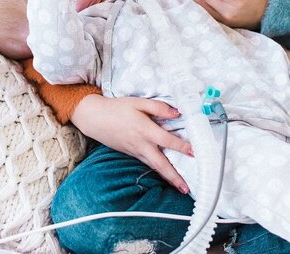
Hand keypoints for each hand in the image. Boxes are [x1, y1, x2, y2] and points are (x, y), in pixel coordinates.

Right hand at [70, 94, 192, 193]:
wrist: (95, 118)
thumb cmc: (117, 108)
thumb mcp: (138, 102)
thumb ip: (158, 107)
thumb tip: (177, 112)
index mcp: (144, 129)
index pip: (167, 140)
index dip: (182, 146)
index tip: (194, 152)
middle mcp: (141, 144)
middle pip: (161, 164)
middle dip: (174, 177)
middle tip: (186, 188)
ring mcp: (135, 151)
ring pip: (154, 167)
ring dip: (168, 178)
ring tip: (180, 187)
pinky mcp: (131, 154)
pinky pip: (147, 164)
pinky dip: (157, 170)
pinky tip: (165, 173)